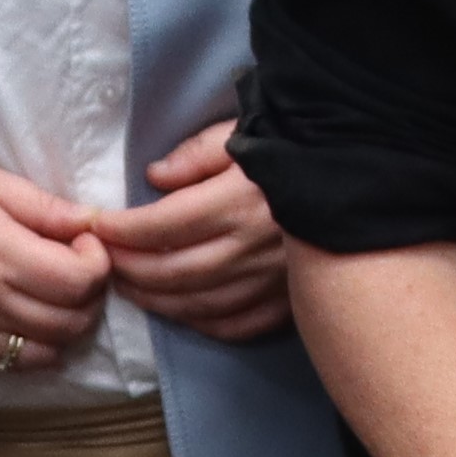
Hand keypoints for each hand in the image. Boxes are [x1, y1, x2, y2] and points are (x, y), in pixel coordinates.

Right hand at [0, 164, 118, 376]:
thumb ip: (44, 207)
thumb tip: (93, 222)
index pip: (78, 279)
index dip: (97, 261)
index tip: (83, 241)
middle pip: (73, 318)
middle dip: (90, 293)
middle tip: (76, 265)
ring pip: (53, 348)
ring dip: (71, 321)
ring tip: (57, 291)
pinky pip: (19, 364)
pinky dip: (41, 347)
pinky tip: (34, 318)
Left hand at [91, 118, 293, 344]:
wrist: (357, 173)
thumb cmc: (293, 145)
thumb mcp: (243, 131)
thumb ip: (196, 154)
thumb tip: (154, 177)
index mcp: (238, 201)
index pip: (162, 226)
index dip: (122, 231)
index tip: (98, 227)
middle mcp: (253, 247)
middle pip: (174, 272)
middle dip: (130, 270)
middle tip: (103, 263)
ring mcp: (272, 280)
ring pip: (199, 304)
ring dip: (156, 301)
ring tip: (130, 289)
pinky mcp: (289, 300)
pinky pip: (237, 325)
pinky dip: (202, 324)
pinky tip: (182, 312)